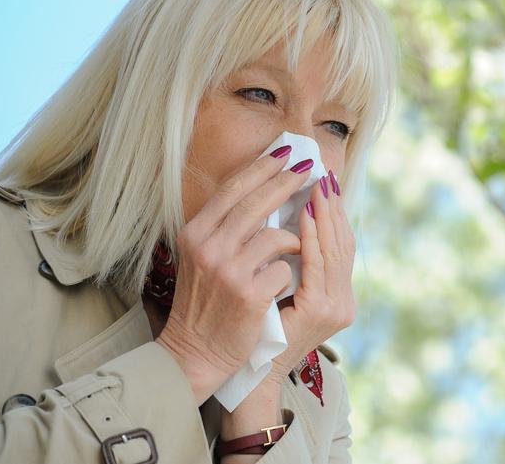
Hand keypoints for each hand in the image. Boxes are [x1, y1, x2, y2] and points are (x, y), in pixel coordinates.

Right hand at [156, 148, 310, 404]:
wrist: (194, 352)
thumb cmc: (206, 302)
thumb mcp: (204, 257)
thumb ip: (227, 228)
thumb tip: (267, 190)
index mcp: (195, 233)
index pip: (233, 189)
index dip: (262, 168)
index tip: (286, 152)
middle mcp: (208, 247)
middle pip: (256, 203)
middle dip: (286, 182)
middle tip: (310, 168)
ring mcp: (229, 271)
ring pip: (276, 235)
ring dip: (294, 237)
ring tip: (299, 242)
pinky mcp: (249, 294)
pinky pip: (284, 269)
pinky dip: (290, 272)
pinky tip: (285, 280)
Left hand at [267, 171, 355, 382]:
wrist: (252, 375)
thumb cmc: (260, 332)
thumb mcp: (283, 292)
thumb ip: (293, 263)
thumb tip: (289, 219)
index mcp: (337, 296)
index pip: (342, 244)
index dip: (336, 213)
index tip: (326, 182)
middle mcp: (343, 301)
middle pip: (344, 242)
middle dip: (333, 206)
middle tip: (323, 175)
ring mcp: (335, 307)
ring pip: (335, 249)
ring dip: (325, 215)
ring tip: (316, 186)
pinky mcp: (320, 310)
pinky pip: (318, 265)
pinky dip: (312, 237)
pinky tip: (306, 216)